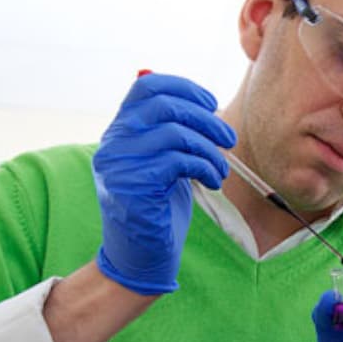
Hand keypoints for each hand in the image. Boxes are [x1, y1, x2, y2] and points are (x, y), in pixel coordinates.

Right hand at [93, 71, 235, 294]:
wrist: (140, 255)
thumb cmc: (158, 206)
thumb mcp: (163, 161)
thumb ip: (171, 132)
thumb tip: (206, 105)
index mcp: (119, 131)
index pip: (146, 86)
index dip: (184, 88)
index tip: (211, 103)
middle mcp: (113, 143)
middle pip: (165, 106)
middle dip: (206, 119)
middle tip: (229, 138)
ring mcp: (119, 164)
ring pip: (176, 133)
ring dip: (210, 149)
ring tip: (220, 168)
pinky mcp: (134, 185)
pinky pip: (179, 161)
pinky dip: (205, 167)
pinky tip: (212, 181)